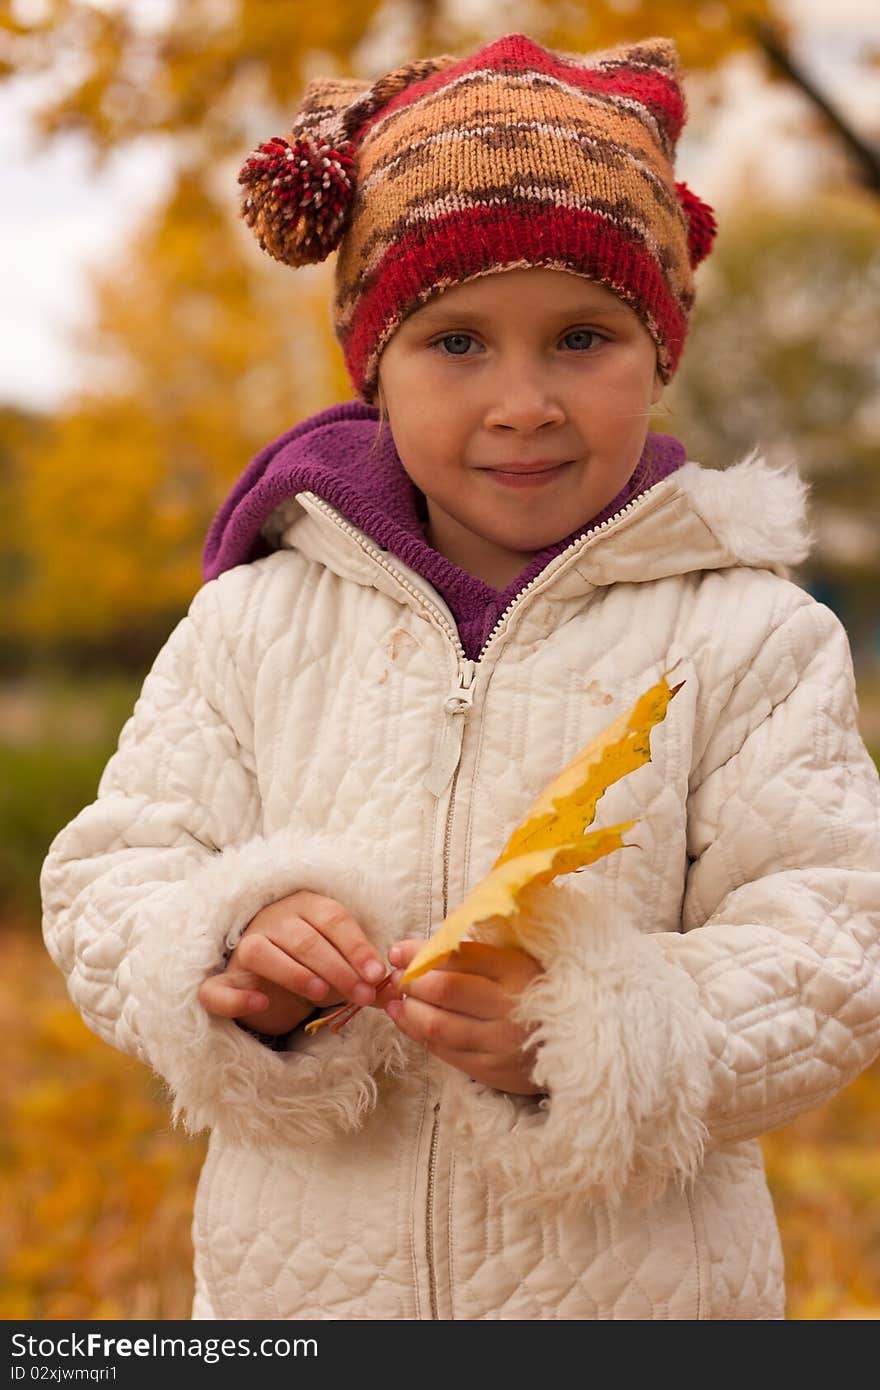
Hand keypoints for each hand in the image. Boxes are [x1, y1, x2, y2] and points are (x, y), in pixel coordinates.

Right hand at [198, 891, 389, 1033]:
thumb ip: (368, 978)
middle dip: (338, 967)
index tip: (377, 974)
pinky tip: (260, 1003)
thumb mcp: (343, 967)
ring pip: (262, 952)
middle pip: (305, 938)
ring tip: (321, 993)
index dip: (357, 946)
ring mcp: (244, 947)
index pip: (334, 918)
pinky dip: (236, 998)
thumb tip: (399, 992)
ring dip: (294, 972)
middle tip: (362, 995)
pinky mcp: (223, 980)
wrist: (268, 979)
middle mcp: (273, 921)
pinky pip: (217, 988)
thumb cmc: (313, 965)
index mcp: (307, 907)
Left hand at [383, 940, 544, 1094]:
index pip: (458, 957)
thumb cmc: (538, 992)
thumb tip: (425, 948)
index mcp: (516, 970)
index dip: (420, 952)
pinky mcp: (490, 1070)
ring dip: (408, 1010)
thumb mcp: (520, 962)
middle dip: (410, 981)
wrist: (578, 1045)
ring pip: (437, 1025)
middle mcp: (508, 1006)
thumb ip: (480, 954)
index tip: (397, 950)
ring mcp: (498, 1042)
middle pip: (444, 990)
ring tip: (396, 999)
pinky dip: (416, 1033)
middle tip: (396, 976)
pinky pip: (443, 1051)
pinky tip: (404, 1019)